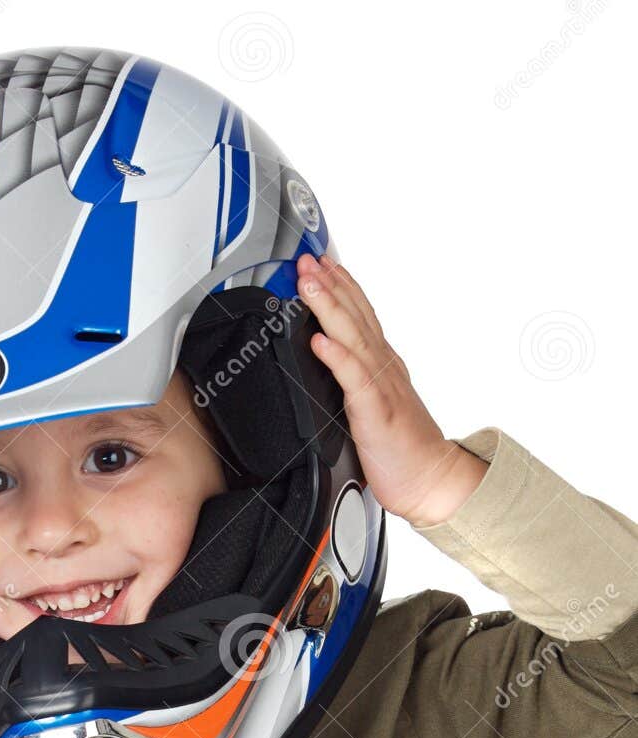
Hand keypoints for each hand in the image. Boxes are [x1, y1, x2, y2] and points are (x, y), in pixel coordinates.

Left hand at [296, 253, 486, 527]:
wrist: (430, 479)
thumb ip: (356, 380)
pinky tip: (320, 340)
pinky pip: (354, 379)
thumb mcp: (373, 405)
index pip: (360, 315)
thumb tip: (331, 361)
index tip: (320, 263)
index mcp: (382, 365)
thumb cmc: (401, 449)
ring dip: (329, 306)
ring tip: (309, 283)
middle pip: (355, 315)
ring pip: (353, 336)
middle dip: (329, 284)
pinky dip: (337, 356)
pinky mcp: (376, 411)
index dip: (340, 286)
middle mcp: (383, 367)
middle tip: (307, 259)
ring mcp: (381, 386)